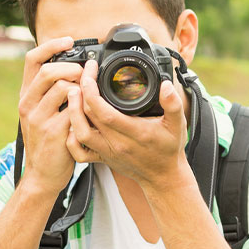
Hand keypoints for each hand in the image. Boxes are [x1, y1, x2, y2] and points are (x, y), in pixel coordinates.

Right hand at [17, 37, 81, 196]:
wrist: (42, 175)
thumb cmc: (50, 142)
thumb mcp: (44, 113)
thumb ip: (54, 92)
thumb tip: (78, 68)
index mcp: (27, 95)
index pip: (32, 59)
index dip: (51, 45)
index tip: (69, 40)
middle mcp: (28, 104)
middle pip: (48, 71)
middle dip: (72, 67)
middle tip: (85, 74)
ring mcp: (38, 118)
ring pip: (62, 88)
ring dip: (81, 87)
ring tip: (89, 96)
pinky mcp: (53, 132)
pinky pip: (73, 110)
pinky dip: (85, 107)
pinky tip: (90, 114)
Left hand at [65, 59, 190, 193]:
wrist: (163, 176)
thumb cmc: (169, 149)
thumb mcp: (177, 124)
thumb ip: (173, 104)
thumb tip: (166, 85)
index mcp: (135, 132)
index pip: (104, 111)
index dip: (92, 90)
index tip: (91, 72)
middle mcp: (117, 143)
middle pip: (89, 116)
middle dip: (81, 91)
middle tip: (82, 74)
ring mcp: (107, 152)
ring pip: (80, 133)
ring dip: (72, 112)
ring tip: (73, 92)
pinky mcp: (102, 158)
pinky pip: (79, 152)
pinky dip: (71, 137)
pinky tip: (73, 121)